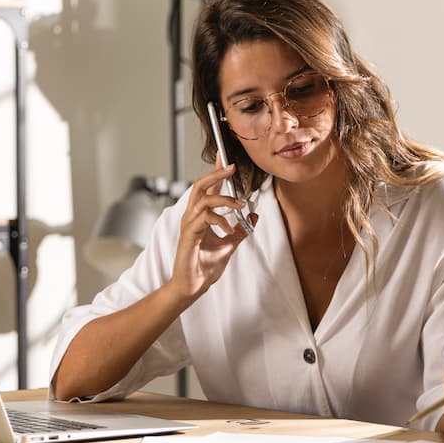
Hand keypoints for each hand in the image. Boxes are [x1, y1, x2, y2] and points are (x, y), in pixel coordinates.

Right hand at [168, 163, 255, 304]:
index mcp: (200, 216)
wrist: (193, 285)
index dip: (216, 171)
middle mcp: (192, 217)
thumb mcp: (230, 244)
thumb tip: (254, 214)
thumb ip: (241, 229)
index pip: (207, 188)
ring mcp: (189, 225)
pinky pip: (204, 219)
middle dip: (216, 174)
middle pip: (200, 186)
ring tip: (240, 205)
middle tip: (232, 167)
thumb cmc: (205, 266)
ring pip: (203, 199)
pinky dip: (219, 220)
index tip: (224, 157)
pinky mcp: (189, 236)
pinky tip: (229, 229)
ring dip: (224, 199)